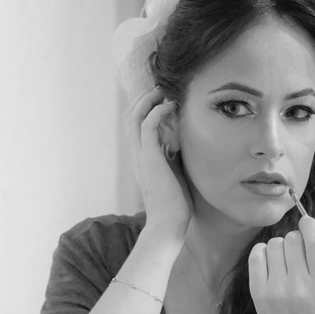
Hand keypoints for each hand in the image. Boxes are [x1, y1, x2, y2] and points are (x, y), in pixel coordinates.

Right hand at [124, 86, 192, 238]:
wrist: (168, 224)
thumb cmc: (175, 206)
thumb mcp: (176, 174)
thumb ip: (175, 158)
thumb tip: (184, 143)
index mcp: (143, 159)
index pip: (137, 127)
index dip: (146, 109)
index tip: (163, 99)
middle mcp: (137, 155)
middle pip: (130, 117)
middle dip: (144, 99)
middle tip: (161, 89)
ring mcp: (140, 156)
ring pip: (134, 117)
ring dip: (147, 100)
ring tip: (163, 91)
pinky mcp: (148, 157)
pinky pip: (147, 125)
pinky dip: (157, 111)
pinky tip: (170, 105)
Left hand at [248, 216, 314, 313]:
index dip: (310, 226)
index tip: (307, 222)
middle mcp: (298, 288)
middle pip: (293, 239)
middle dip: (297, 238)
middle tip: (299, 251)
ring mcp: (276, 290)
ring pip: (274, 244)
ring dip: (281, 245)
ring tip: (287, 259)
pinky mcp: (258, 291)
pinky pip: (256, 254)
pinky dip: (263, 251)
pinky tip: (272, 260)